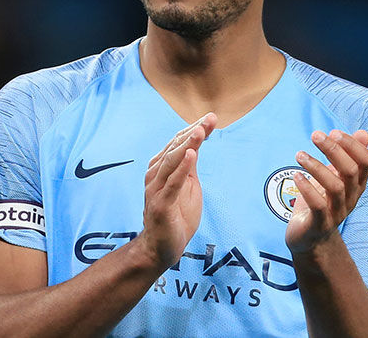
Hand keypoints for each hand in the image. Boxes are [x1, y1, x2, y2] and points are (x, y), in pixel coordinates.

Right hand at [137, 112, 217, 268]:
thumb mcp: (188, 187)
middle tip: (210, 118)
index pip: (178, 143)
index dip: (195, 129)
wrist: (161, 248)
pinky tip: (192, 154)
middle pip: (175, 147)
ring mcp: (156, 189)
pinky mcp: (160, 204)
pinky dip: (182, 167)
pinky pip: (172, 183)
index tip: (212, 118)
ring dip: (187, 144)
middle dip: (194, 131)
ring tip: (201, 131)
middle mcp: (155, 174)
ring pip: (172, 161)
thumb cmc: (176, 216)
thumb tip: (196, 146)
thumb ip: (189, 167)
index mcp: (162, 168)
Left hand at [285, 129, 367, 253]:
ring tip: (299, 154)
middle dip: (334, 150)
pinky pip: (318, 206)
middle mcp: (351, 198)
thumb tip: (363, 133)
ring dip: (316, 167)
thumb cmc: (321, 201)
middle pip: (350, 171)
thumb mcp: (334, 177)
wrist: (309, 238)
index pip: (366, 162)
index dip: (353, 145)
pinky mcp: (319, 223)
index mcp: (356, 185)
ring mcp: (337, 212)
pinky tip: (296, 176)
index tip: (334, 132)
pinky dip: (307, 188)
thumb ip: (347, 156)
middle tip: (315, 135)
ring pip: (335, 187)